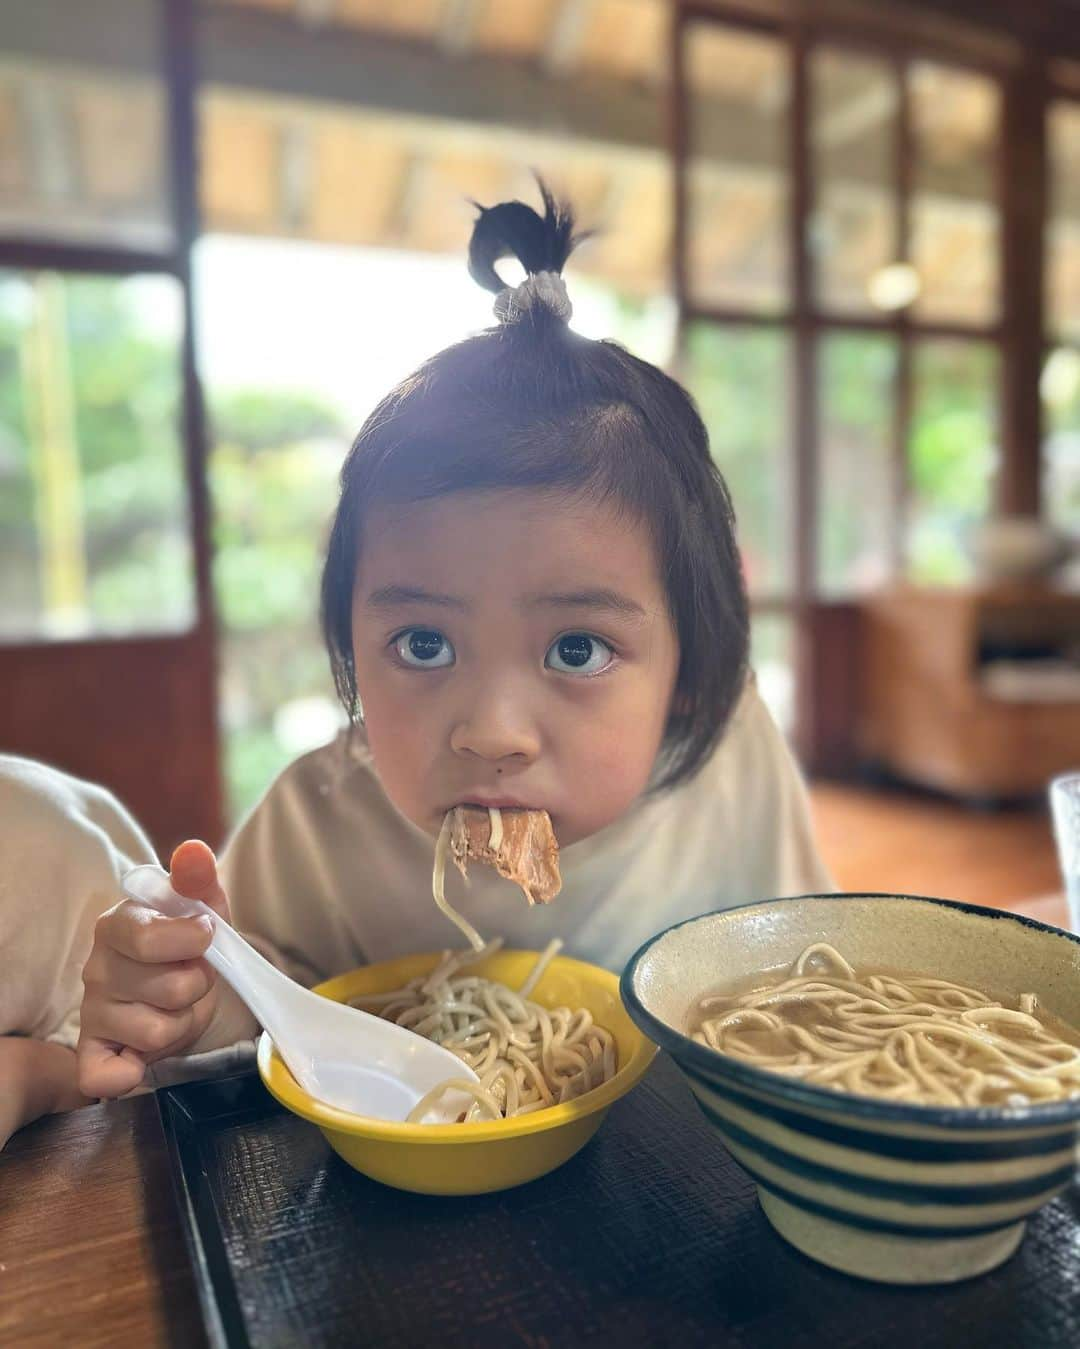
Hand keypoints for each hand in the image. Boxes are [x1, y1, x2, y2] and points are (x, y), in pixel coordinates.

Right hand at [77, 840, 229, 1097]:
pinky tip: (141, 1059)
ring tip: (177, 1007)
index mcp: (116, 925)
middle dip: (198, 986)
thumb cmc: (188, 945)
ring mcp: (92, 1013)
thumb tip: (194, 852)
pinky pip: (104, 1076)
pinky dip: (128, 1074)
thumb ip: (199, 879)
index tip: (206, 936)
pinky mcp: (93, 1054)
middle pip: (169, 989)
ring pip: (158, 1032)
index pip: (148, 937)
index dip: (191, 941)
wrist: (184, 989)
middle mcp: (96, 969)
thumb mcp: (203, 908)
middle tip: (193, 978)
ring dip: (184, 1022)